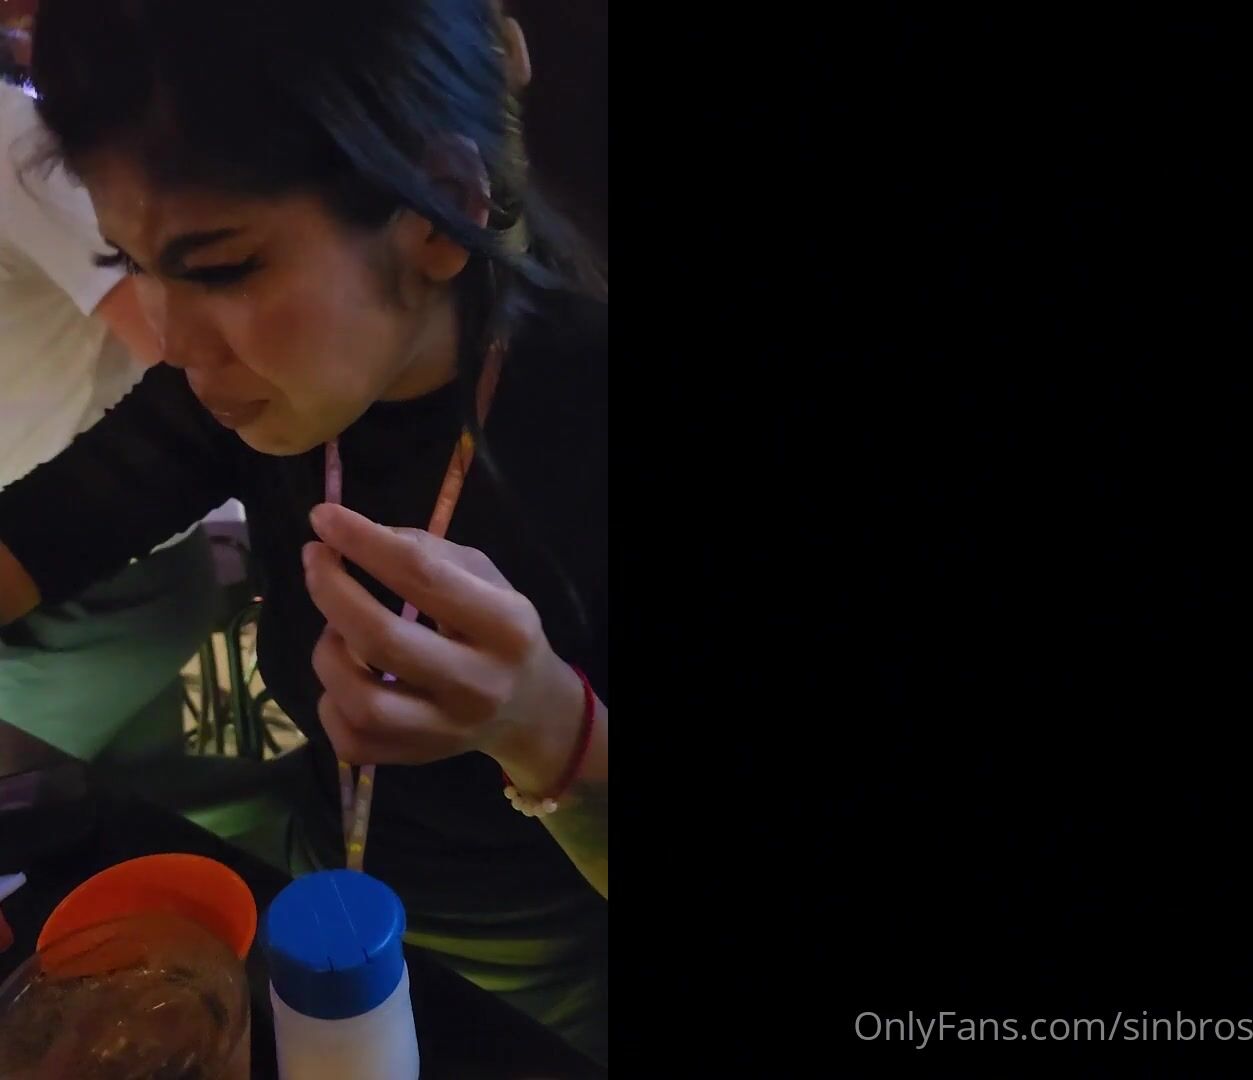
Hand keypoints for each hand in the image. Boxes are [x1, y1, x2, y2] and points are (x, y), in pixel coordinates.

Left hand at [303, 503, 583, 785]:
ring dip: (329, 654)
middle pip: (383, 639)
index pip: (422, 575)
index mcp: (504, 624)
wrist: (528, 708)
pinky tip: (343, 677)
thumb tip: (355, 536)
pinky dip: (329, 702)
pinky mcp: (417, 759)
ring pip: (361, 700)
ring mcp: (447, 729)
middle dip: (332, 591)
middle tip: (314, 560)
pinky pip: (352, 738)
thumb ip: (427, 551)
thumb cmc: (499, 630)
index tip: (323, 517)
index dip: (364, 542)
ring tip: (335, 631)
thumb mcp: (484, 577)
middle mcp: (478, 682)